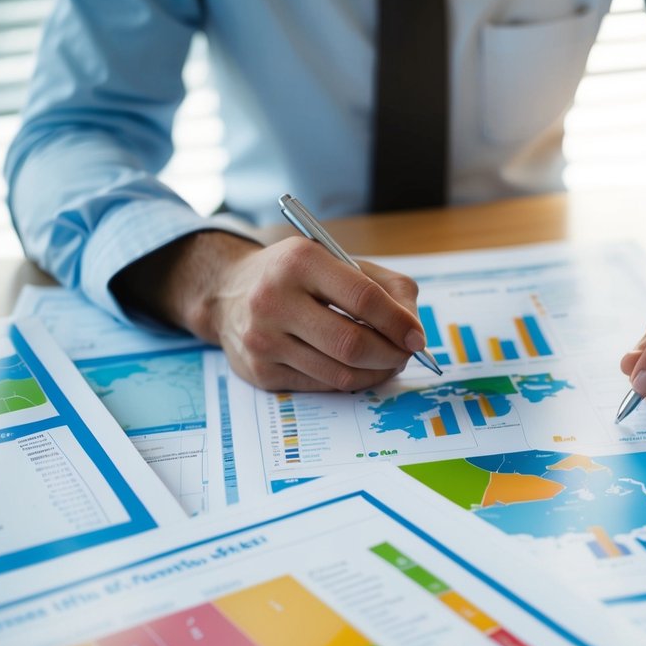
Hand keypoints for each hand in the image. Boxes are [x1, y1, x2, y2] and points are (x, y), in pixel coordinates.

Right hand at [114, 231, 426, 390]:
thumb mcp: (337, 261)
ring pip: (339, 371)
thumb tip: (414, 330)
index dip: (398, 322)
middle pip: (352, 343)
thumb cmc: (297, 276)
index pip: (364, 298)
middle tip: (405, 354)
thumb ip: (385, 287)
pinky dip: (350, 380)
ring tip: (387, 362)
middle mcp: (274, 298)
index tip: (417, 337)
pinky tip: (358, 368)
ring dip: (375, 372)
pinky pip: (321, 384)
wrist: (228, 293)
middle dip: (390, 354)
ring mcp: (263, 338)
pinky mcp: (260, 370)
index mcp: (300, 261)